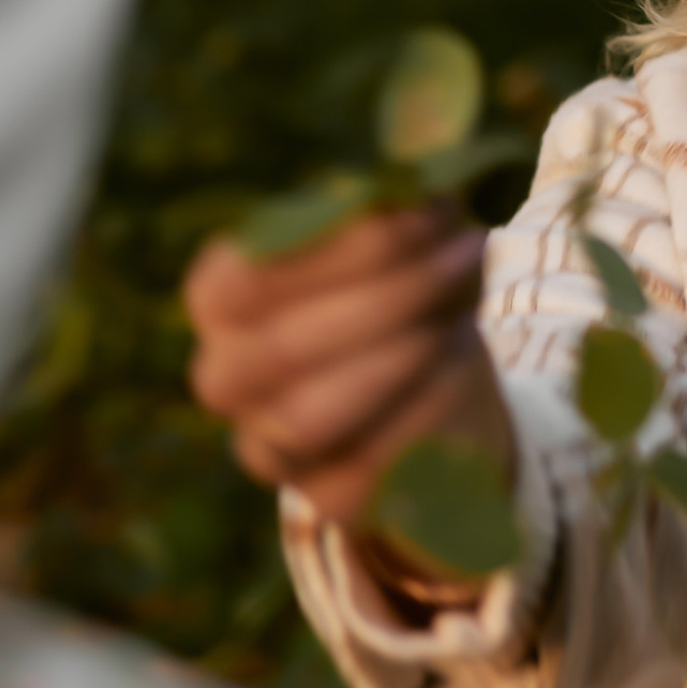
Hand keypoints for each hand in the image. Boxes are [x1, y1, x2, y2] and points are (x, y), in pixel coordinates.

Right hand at [183, 202, 515, 566]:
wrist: (437, 387)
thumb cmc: (402, 290)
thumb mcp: (399, 241)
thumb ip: (396, 214)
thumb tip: (419, 188)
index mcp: (219, 299)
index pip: (246, 278)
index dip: (339, 248)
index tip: (427, 212)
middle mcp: (225, 379)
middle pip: (280, 349)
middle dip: (385, 297)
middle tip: (467, 251)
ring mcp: (270, 448)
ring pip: (311, 416)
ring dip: (401, 355)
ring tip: (467, 310)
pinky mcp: (329, 499)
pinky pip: (369, 465)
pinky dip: (426, 407)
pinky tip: (463, 361)